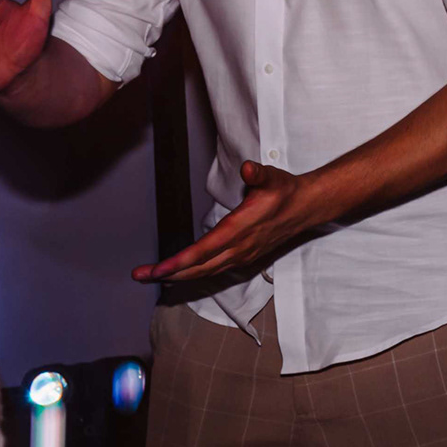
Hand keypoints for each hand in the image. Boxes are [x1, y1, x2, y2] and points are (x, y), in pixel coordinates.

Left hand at [136, 160, 333, 286]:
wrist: (307, 208)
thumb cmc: (286, 192)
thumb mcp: (273, 177)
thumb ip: (259, 173)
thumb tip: (249, 169)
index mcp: (239, 230)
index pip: (203, 251)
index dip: (178, 263)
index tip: (156, 270)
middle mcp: (239, 248)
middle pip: (198, 268)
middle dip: (167, 274)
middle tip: (139, 276)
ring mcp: (242, 256)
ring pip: (205, 273)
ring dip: (178, 276)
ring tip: (153, 277)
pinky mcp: (244, 258)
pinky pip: (214, 271)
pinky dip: (194, 274)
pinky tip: (181, 274)